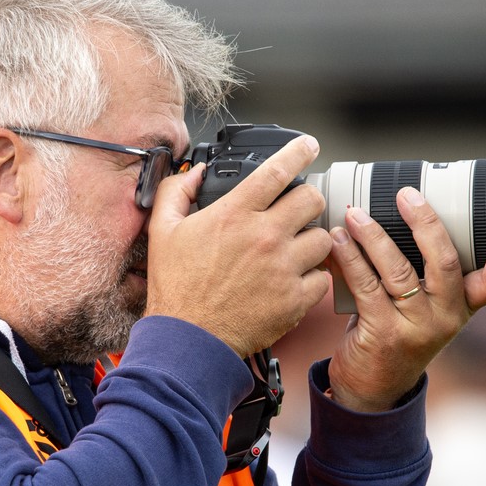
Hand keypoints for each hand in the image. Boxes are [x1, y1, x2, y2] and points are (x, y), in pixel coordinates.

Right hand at [146, 135, 333, 356]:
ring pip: (322, 238)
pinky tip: (293, 280)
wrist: (188, 340)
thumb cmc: (176, 288)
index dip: (299, 150)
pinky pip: (322, 278)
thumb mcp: (162, 230)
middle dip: (307, 201)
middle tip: (297, 212)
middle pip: (312, 199)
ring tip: (293, 250)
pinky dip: (312, 278)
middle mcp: (265, 236)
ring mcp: (283, 268)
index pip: (278, 169)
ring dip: (310, 241)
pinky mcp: (295, 299)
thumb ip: (177, 191)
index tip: (309, 145)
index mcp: (235, 214)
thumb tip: (195, 173)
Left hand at [326, 187, 485, 410]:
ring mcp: (416, 328)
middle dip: (426, 223)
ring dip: (374, 236)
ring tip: (355, 214)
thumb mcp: (423, 309)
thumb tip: (394, 212)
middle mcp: (445, 318)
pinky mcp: (383, 333)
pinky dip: (350, 258)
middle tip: (407, 195)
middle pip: (446, 263)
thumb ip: (423, 274)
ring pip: (399, 270)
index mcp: (461, 308)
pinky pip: (366, 285)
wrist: (372, 388)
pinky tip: (337, 240)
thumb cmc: (396, 334)